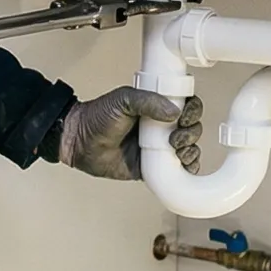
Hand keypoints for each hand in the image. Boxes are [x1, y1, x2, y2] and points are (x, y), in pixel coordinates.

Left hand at [57, 84, 187, 179]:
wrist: (79, 142)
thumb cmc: (96, 117)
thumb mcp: (123, 100)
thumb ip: (148, 100)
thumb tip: (174, 110)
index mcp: (156, 107)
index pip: (185, 106)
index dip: (191, 110)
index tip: (185, 115)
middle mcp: (160, 127)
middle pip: (191, 128)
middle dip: (191, 132)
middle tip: (176, 136)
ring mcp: (158, 147)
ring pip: (188, 148)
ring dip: (190, 149)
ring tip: (176, 148)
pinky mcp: (153, 167)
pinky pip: (177, 170)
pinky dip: (187, 169)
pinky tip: (184, 166)